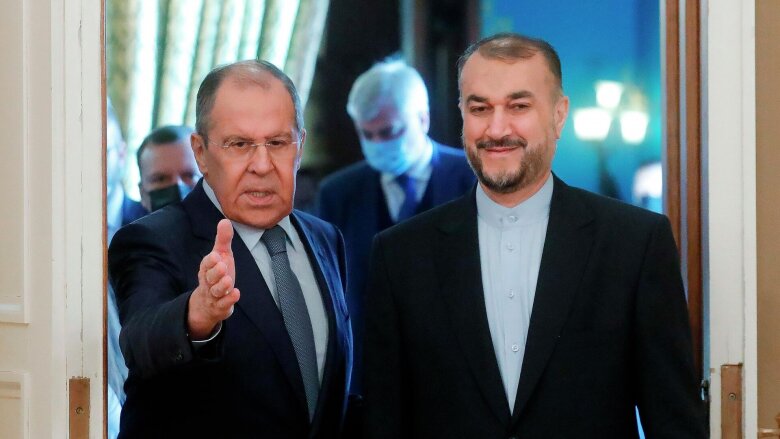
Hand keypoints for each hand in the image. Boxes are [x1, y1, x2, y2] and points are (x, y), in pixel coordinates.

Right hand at [187, 219, 240, 339]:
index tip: (216, 255)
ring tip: (229, 281)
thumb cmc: (216, 275)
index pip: (206, 264)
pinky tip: (236, 293)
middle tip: (223, 266)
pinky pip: (223, 304)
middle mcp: (208, 282)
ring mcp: (214, 296)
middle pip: (209, 278)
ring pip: (215, 292)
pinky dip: (229, 300)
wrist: (208, 304)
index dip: (211, 261)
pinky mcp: (220, 307)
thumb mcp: (221, 256)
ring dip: (222, 286)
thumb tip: (225, 220)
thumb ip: (223, 240)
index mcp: (207, 268)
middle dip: (215, 272)